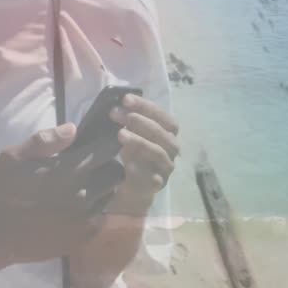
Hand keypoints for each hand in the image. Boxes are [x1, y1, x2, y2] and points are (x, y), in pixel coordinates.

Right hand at [0, 124, 124, 265]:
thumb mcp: (13, 157)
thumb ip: (45, 141)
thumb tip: (73, 128)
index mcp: (68, 170)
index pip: (106, 150)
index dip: (108, 142)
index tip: (104, 141)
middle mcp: (83, 194)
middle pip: (115, 173)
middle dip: (108, 165)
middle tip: (92, 164)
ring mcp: (85, 218)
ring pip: (109, 195)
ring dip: (102, 188)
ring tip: (84, 186)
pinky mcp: (82, 237)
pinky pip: (100, 217)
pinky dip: (94, 209)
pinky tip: (76, 208)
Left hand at [108, 95, 179, 216]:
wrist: (132, 187)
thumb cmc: (132, 154)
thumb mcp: (132, 135)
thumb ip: (129, 121)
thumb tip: (115, 104)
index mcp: (168, 133)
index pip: (163, 116)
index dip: (146, 106)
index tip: (125, 99)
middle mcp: (171, 149)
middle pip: (160, 132)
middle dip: (138, 120)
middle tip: (115, 113)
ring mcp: (166, 168)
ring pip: (158, 152)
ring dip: (139, 141)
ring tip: (120, 134)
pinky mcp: (157, 185)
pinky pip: (151, 177)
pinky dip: (140, 169)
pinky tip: (127, 164)